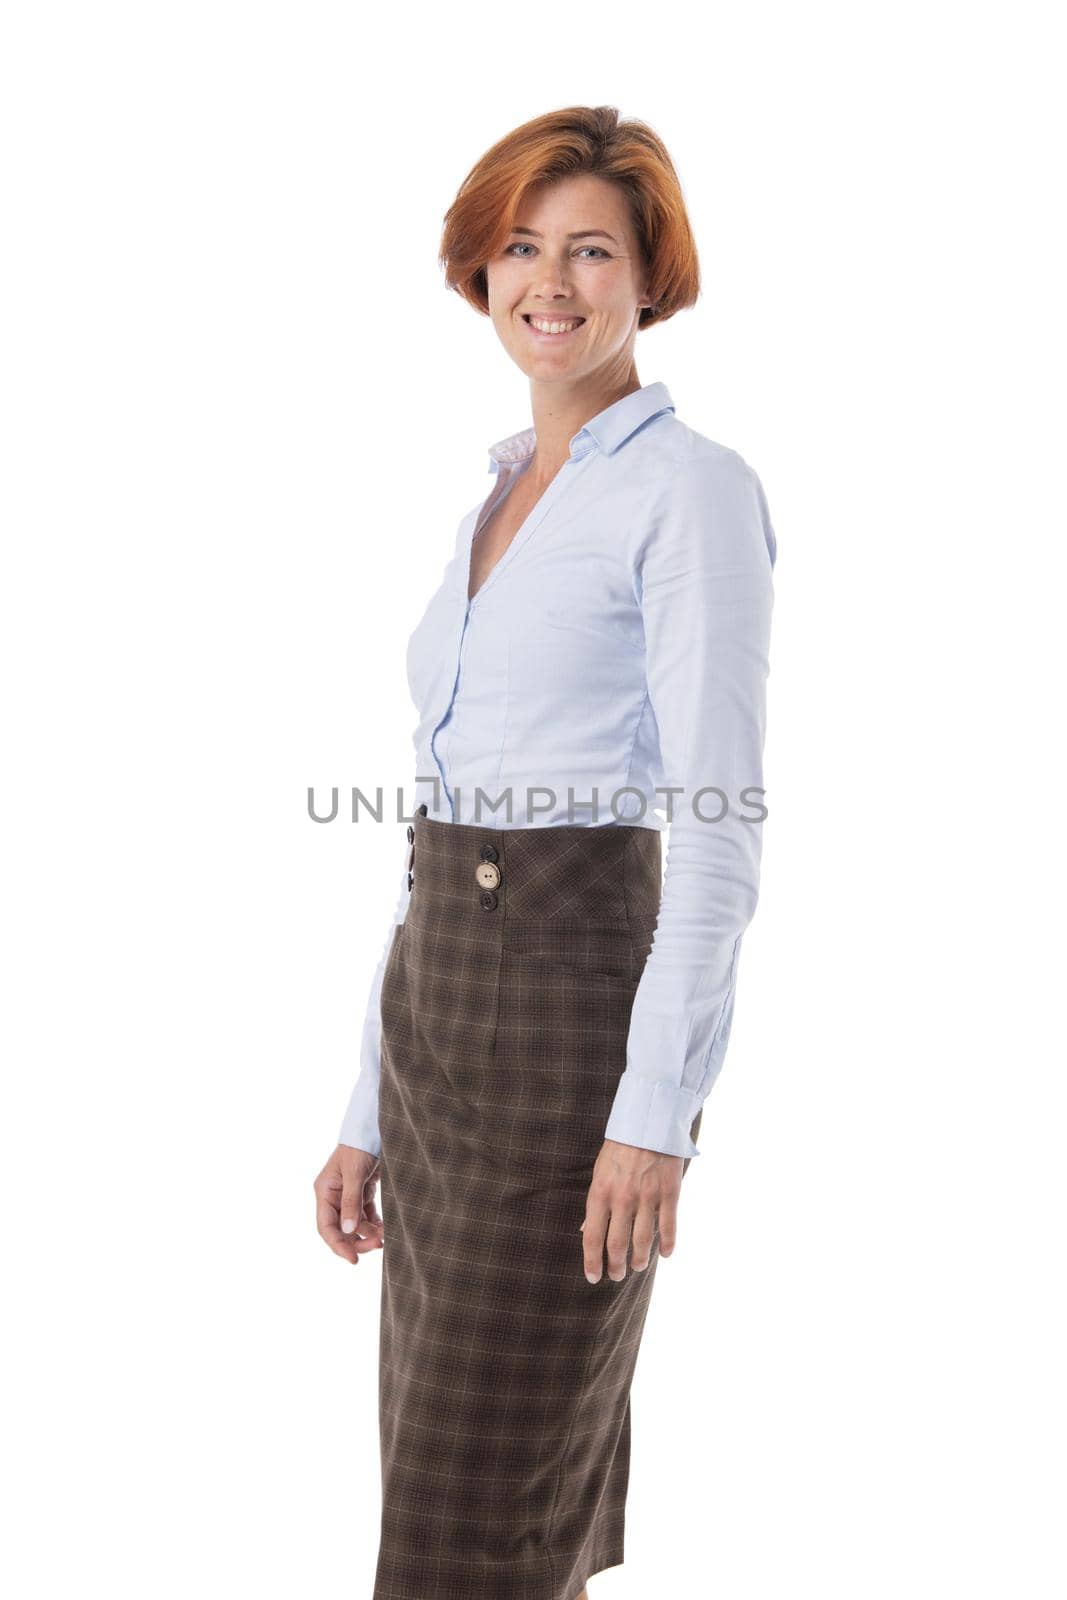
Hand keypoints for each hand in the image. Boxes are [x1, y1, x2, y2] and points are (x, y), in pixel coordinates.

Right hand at [314, 1144, 384, 1264]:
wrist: (373, 1128)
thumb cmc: (359, 1146)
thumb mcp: (354, 1173)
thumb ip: (351, 1201)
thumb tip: (349, 1230)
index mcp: (324, 1192)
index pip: (326, 1226)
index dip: (338, 1245)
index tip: (353, 1260)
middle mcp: (334, 1196)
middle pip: (342, 1229)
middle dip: (358, 1241)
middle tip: (377, 1246)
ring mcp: (348, 1195)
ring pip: (356, 1225)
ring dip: (369, 1233)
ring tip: (386, 1237)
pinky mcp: (363, 1193)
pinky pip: (367, 1216)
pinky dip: (375, 1224)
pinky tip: (386, 1230)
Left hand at [580, 1138, 684, 1283]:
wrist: (648, 1122)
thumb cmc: (620, 1148)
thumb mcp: (599, 1173)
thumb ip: (595, 1204)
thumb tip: (584, 1230)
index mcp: (600, 1193)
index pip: (592, 1237)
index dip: (592, 1261)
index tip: (593, 1277)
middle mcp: (622, 1199)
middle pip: (617, 1244)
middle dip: (616, 1266)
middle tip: (617, 1276)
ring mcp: (647, 1198)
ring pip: (643, 1241)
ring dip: (640, 1260)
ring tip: (637, 1267)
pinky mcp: (669, 1194)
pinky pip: (668, 1227)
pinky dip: (667, 1245)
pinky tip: (665, 1254)